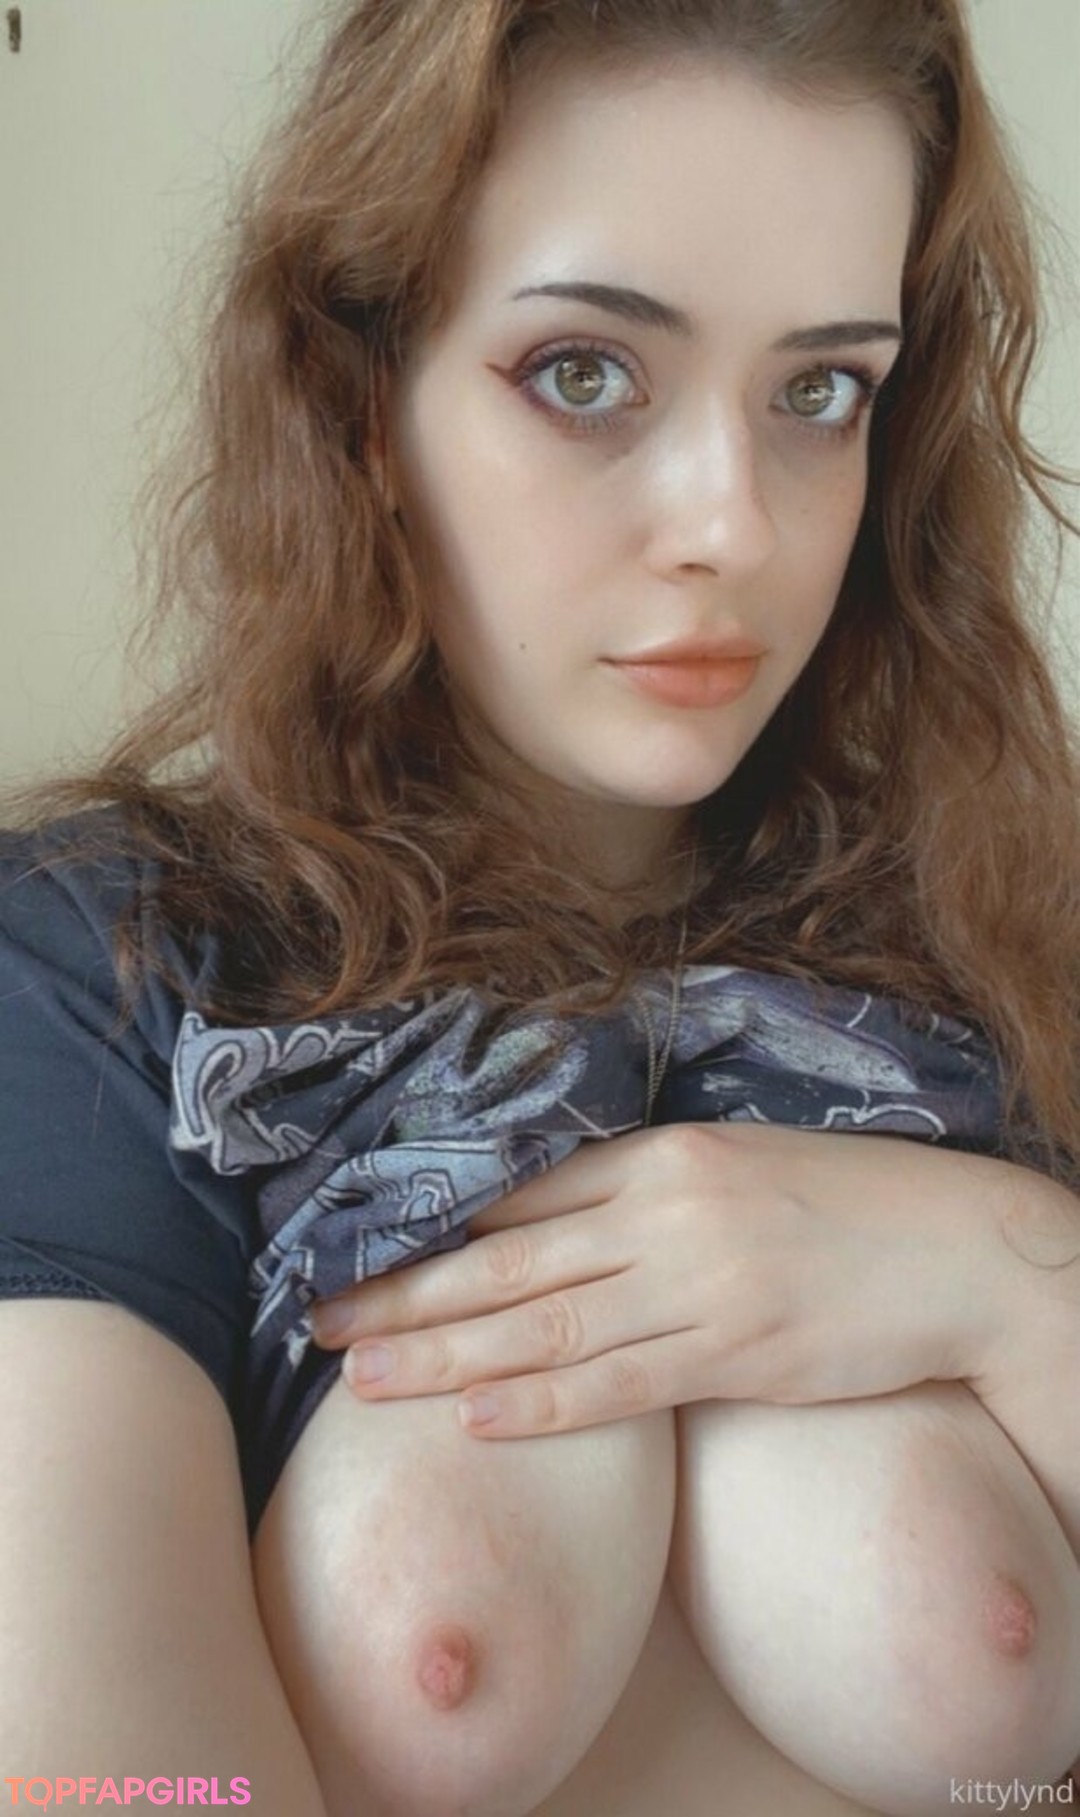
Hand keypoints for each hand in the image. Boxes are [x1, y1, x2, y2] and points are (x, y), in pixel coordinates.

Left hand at [309, 1121, 1030, 1438]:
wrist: (960, 1249)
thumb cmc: (849, 1205)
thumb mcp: (740, 1168)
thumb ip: (651, 1192)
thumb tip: (559, 1226)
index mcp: (666, 1154)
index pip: (526, 1193)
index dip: (438, 1229)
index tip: (365, 1253)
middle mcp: (667, 1213)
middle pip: (510, 1257)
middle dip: (408, 1294)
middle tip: (321, 1322)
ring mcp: (701, 1284)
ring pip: (545, 1325)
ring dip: (446, 1355)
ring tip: (365, 1376)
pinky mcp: (737, 1354)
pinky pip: (620, 1384)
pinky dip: (543, 1404)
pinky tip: (477, 1417)